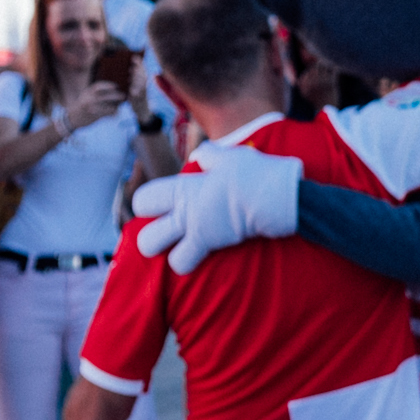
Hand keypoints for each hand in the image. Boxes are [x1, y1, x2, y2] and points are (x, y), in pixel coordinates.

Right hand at [62, 79, 127, 131]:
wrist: (72, 118)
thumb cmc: (82, 106)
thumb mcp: (86, 95)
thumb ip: (95, 92)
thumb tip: (111, 88)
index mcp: (87, 92)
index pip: (98, 86)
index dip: (108, 85)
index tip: (116, 86)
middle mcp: (89, 98)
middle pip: (105, 96)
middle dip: (115, 95)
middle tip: (123, 95)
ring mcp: (91, 107)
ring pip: (107, 106)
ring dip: (116, 106)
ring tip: (120, 106)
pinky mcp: (94, 115)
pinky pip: (106, 114)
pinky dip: (113, 113)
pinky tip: (116, 113)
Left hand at [132, 143, 303, 273]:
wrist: (277, 195)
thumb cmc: (255, 173)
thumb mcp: (230, 157)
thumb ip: (209, 157)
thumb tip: (199, 156)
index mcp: (184, 188)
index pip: (143, 199)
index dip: (147, 207)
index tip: (163, 208)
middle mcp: (183, 210)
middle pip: (143, 234)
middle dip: (150, 238)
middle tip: (170, 236)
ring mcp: (194, 229)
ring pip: (154, 250)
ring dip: (167, 254)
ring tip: (182, 249)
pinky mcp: (209, 243)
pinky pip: (182, 263)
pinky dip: (188, 262)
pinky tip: (200, 256)